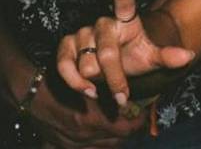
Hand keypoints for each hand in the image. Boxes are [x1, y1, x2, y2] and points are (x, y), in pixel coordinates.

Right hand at [27, 73, 145, 148]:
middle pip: (119, 141)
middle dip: (130, 131)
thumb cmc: (62, 82)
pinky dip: (98, 146)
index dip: (140, 121)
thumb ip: (111, 94)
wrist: (32, 92)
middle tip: (136, 121)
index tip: (144, 113)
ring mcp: (72, 145)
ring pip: (106, 148)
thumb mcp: (90, 83)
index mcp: (93, 120)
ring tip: (122, 129)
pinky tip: (102, 138)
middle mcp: (84, 136)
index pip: (129, 129)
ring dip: (116, 140)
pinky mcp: (62, 147)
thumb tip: (130, 100)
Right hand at [56, 0, 193, 106]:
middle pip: (108, 53)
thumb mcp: (152, 58)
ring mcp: (83, 33)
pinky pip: (64, 66)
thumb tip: (189, 56)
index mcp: (126, 20)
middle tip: (123, 94)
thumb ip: (168, 56)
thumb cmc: (134, 57)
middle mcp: (103, 23)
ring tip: (105, 86)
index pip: (125, 3)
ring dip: (97, 82)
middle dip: (116, 79)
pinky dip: (75, 83)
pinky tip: (87, 90)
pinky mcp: (66, 46)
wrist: (114, 69)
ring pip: (87, 65)